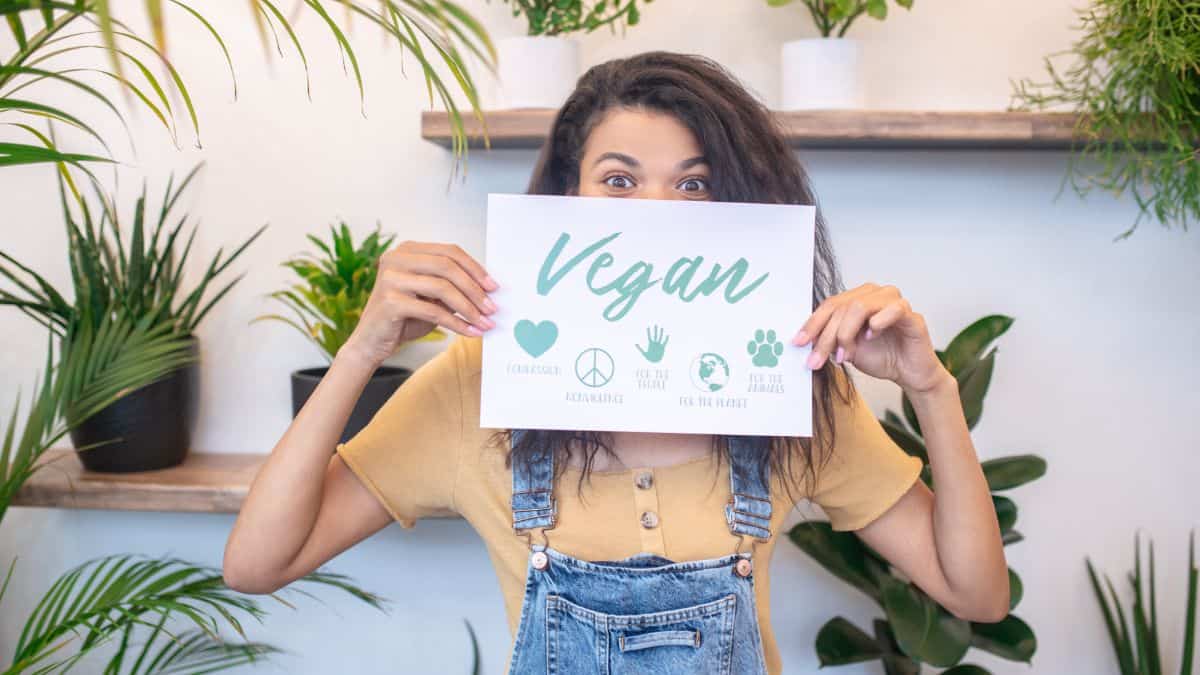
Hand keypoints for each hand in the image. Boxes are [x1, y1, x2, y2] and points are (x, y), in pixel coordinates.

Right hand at [341, 241, 497, 366]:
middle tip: (492, 307)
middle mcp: (396, 258)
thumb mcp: (431, 297)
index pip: (449, 251)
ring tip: (485, 322)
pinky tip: (470, 332)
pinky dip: (456, 323)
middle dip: (474, 288)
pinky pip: (433, 311)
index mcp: (407, 250)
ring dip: (469, 307)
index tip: (494, 286)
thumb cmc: (404, 318)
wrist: (370, 342)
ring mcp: (391, 278)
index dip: (475, 268)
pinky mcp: (390, 301)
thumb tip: (488, 289)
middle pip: (447, 266)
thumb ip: (452, 287)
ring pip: (442, 288)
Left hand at [636, 325, 668, 362]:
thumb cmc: (649, 358)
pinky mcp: (662, 347)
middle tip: (655, 324)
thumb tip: (635, 344)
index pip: (649, 336)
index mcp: (650, 344)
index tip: (647, 327)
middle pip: (655, 335)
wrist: (655, 362)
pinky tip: (667, 335)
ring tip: (661, 328)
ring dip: (661, 332)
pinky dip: (666, 339)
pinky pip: (664, 342)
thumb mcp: (644, 353)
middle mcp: (655, 343)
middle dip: (655, 330)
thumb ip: (640, 348)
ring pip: (660, 337)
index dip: (648, 332)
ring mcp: (658, 345)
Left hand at [792, 283, 945, 393]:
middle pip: (841, 307)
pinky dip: (878, 323)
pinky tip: (871, 336)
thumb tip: (805, 341)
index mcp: (857, 299)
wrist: (908, 373)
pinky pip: (893, 309)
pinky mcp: (910, 314)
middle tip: (817, 359)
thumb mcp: (846, 349)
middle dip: (826, 336)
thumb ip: (829, 341)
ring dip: (846, 333)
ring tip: (845, 355)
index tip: (798, 342)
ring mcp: (893, 301)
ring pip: (859, 306)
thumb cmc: (881, 356)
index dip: (812, 324)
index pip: (829, 306)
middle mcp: (874, 294)